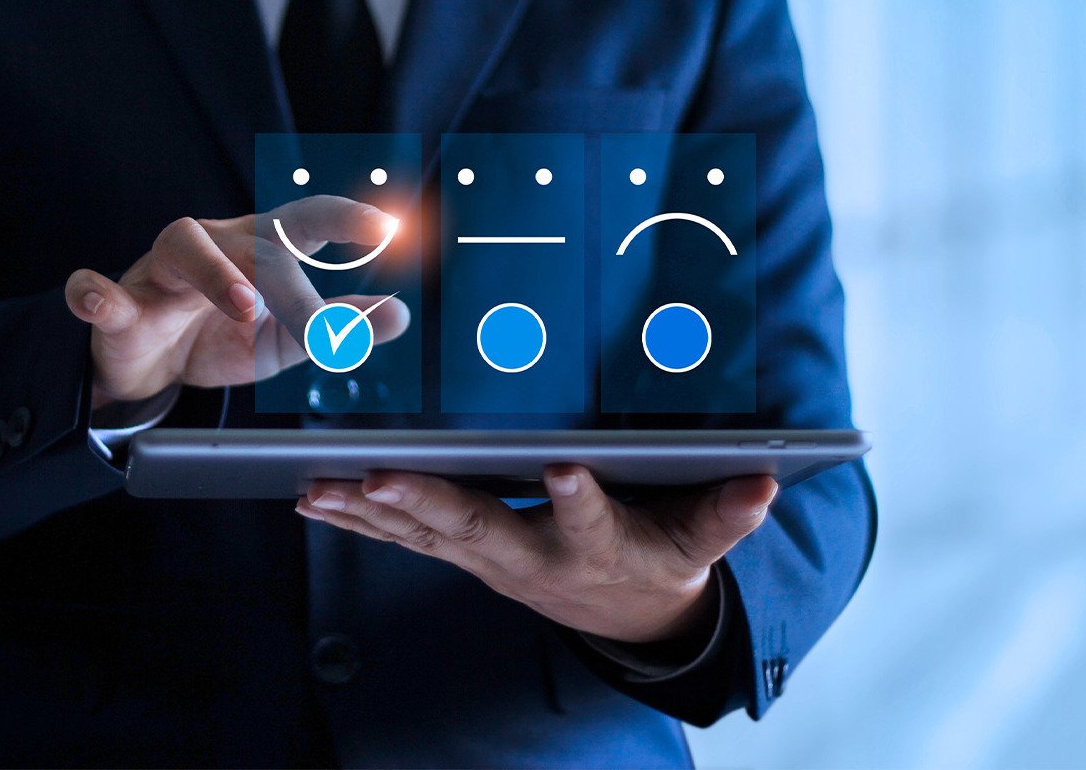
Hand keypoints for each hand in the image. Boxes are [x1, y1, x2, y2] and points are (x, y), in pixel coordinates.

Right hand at [64, 196, 409, 408]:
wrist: (151, 369)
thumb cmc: (224, 336)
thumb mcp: (289, 337)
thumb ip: (342, 324)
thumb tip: (402, 314)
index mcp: (262, 249)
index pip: (307, 220)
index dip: (345, 218)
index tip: (389, 226)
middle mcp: (215, 247)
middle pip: (255, 243)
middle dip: (289, 281)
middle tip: (322, 329)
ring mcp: (161, 272)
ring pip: (184, 246)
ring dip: (214, 273)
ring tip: (242, 308)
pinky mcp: (116, 304)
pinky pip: (96, 289)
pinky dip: (94, 293)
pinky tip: (100, 301)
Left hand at [298, 466, 777, 643]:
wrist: (630, 618)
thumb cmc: (663, 561)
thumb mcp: (702, 541)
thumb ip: (728, 513)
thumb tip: (767, 483)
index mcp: (598, 545)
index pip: (590, 521)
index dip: (578, 499)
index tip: (565, 467)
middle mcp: (535, 558)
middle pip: (479, 528)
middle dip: (426, 502)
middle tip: (379, 477)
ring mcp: (494, 561)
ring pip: (427, 534)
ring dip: (372, 513)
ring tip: (321, 488)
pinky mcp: (468, 556)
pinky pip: (409, 538)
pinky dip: (362, 520)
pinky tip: (317, 500)